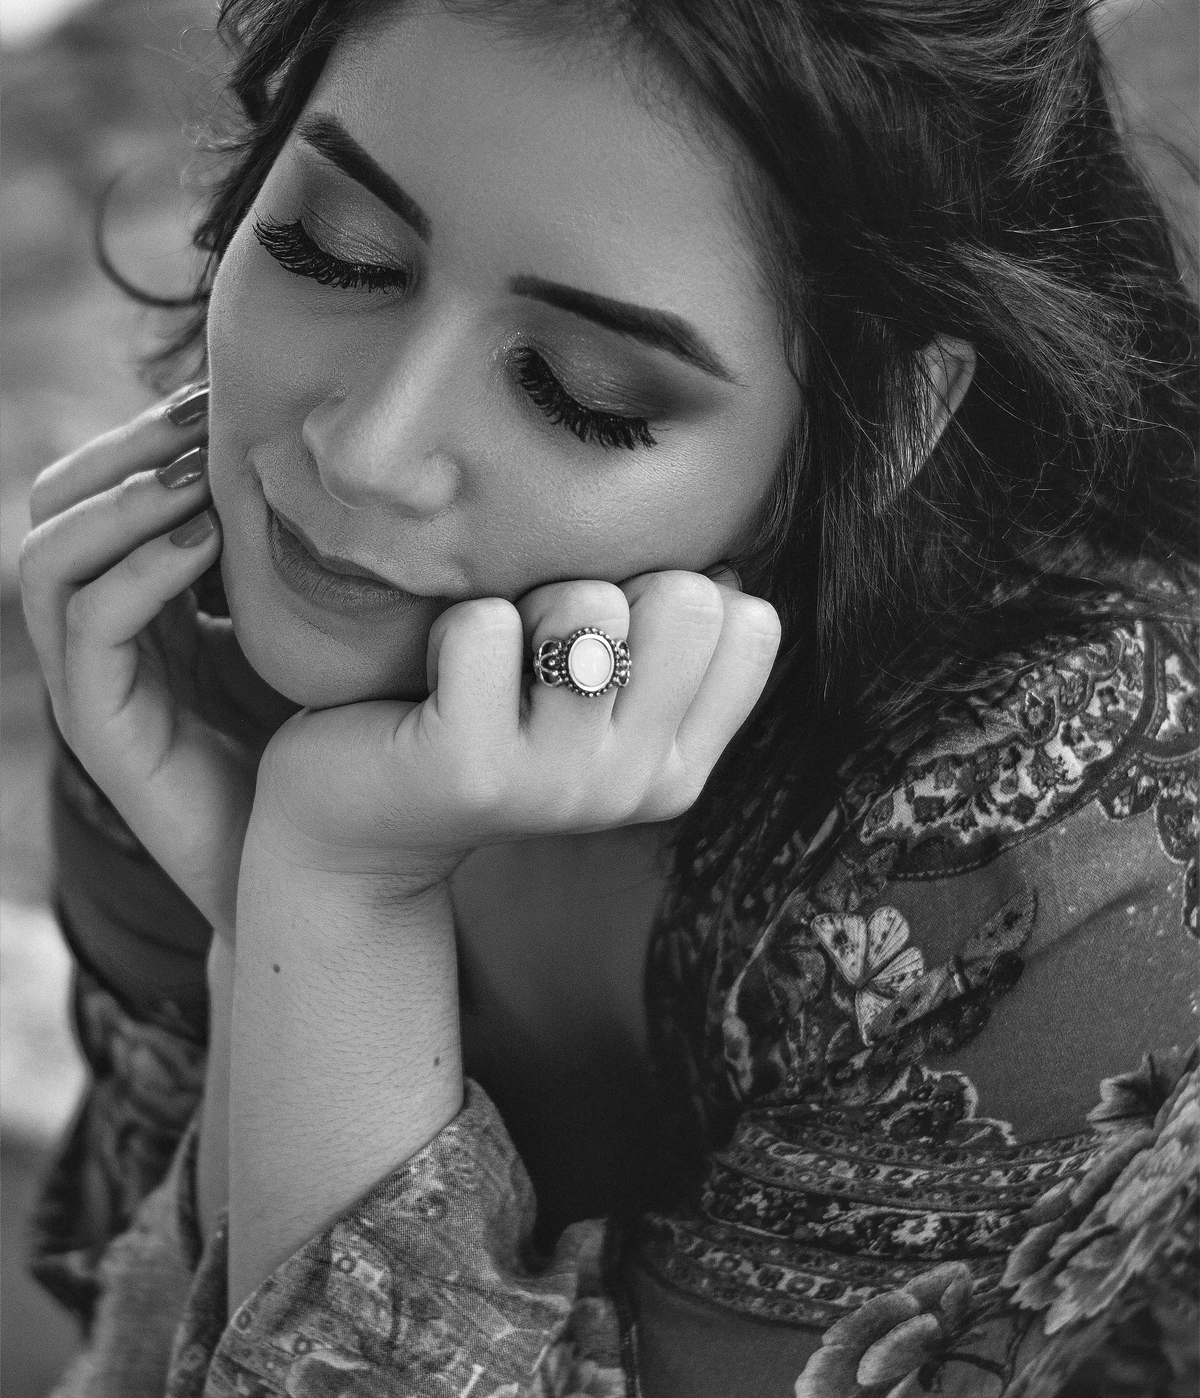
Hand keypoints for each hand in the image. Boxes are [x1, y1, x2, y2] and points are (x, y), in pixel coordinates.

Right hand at [19, 388, 295, 937]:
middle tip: (207, 416)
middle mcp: (101, 631)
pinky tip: (203, 540)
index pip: (100, 483)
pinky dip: (137, 568)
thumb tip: (336, 452)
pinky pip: (87, 627)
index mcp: (143, 596)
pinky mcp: (102, 728)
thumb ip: (299, 547)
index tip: (227, 392)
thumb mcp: (315, 616)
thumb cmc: (332, 737)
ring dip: (122, 499)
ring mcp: (91, 680)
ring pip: (46, 556)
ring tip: (200, 474)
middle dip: (127, 446)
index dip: (150, 429)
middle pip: (55, 503)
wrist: (323, 868)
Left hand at [250, 570, 780, 893]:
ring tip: (488, 664)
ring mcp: (556, 783)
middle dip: (607, 587)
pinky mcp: (470, 768)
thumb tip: (725, 567)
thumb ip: (668, 647)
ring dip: (528, 603)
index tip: (605, 640)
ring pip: (590, 606)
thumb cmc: (485, 721)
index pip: (752, 624)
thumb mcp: (596, 698)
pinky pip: (485, 626)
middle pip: (688, 599)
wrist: (354, 830)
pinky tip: (434, 678)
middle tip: (538, 647)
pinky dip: (452, 625)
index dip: (673, 592)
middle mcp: (634, 783)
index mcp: (679, 766)